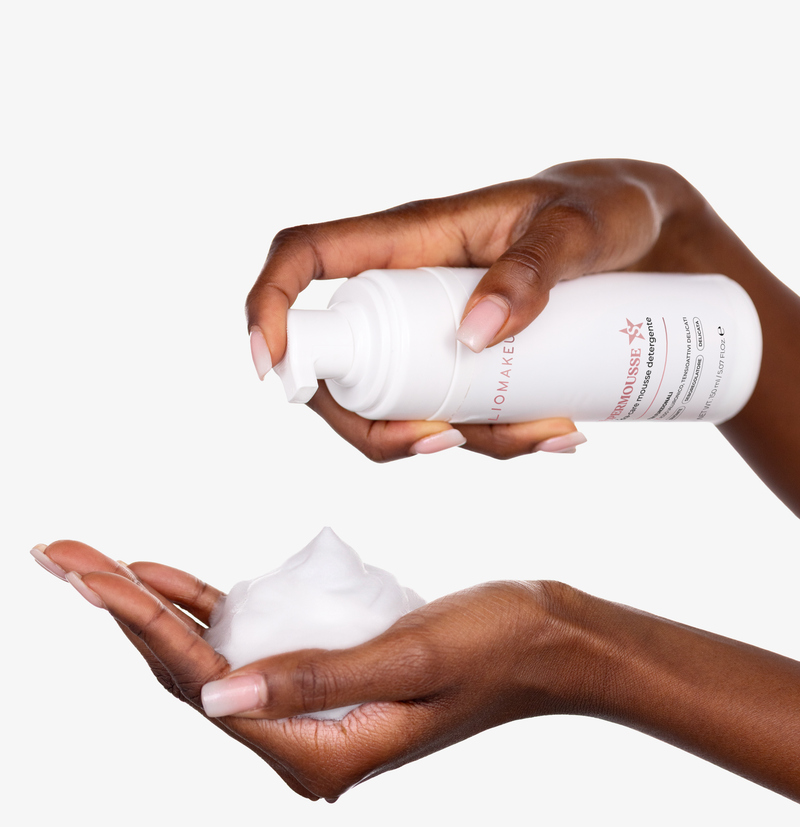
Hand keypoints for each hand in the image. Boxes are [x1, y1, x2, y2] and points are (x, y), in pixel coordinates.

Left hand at [36, 539, 576, 800]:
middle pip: (189, 670)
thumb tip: (216, 697)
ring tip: (91, 563)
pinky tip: (165, 581)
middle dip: (121, 610)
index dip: (135, 622)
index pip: (202, 681)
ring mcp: (311, 707)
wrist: (546, 638)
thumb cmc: (495, 647)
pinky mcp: (323, 672)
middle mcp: (305, 740)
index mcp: (320, 752)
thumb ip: (315, 681)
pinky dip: (204, 609)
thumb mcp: (409, 660)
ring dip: (150, 609)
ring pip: (207, 655)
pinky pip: (246, 641)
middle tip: (60, 554)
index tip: (80, 570)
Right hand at [247, 158, 701, 460]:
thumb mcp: (579, 229)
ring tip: (551, 431)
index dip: (270, 307)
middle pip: (341, 370)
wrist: (657, 237)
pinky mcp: (476, 368)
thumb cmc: (608, 210)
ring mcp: (437, 337)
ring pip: (403, 409)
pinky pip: (461, 419)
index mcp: (409, 240)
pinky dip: (502, 442)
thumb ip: (534, 270)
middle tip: (448, 441)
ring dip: (463, 441)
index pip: (305, 258)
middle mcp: (409, 294)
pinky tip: (560, 433)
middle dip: (374, 426)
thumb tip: (476, 335)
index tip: (271, 365)